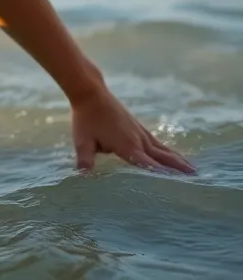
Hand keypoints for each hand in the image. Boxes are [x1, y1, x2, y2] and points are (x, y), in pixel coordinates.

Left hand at [70, 87, 194, 173]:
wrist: (92, 93)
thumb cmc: (86, 119)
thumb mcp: (82, 141)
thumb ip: (85, 159)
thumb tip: (82, 176)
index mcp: (127, 146)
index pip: (148, 165)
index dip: (162, 175)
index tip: (177, 186)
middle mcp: (138, 140)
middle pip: (163, 157)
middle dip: (178, 168)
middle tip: (196, 178)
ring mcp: (140, 132)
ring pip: (163, 149)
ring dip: (178, 159)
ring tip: (192, 169)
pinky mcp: (138, 127)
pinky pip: (157, 142)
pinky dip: (167, 150)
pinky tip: (173, 154)